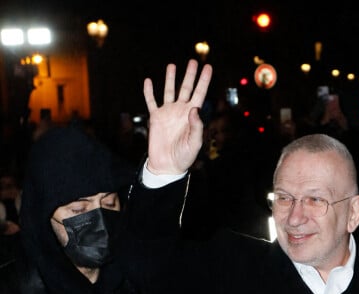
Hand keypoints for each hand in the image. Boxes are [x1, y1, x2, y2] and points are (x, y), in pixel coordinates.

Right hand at [143, 59, 212, 174]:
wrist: (167, 165)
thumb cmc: (184, 157)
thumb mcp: (194, 143)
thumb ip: (196, 126)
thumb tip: (194, 108)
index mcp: (192, 116)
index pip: (199, 94)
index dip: (204, 81)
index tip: (208, 68)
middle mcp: (180, 111)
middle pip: (186, 88)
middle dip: (190, 75)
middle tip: (194, 61)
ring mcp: (168, 113)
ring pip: (169, 91)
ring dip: (170, 79)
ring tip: (172, 65)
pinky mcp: (155, 118)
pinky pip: (151, 102)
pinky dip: (149, 92)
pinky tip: (148, 81)